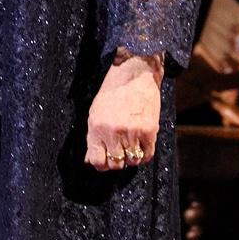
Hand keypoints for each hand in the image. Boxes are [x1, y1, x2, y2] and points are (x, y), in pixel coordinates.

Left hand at [85, 52, 164, 170]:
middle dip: (117, 161)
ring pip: (132, 161)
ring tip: (131, 145)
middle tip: (120, 151)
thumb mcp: (95, 114)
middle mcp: (113, 132)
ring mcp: (132, 132)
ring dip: (131, 157)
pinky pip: (147, 155)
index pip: (97, 162)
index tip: (105, 159)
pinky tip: (141, 144)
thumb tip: (90, 160)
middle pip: (115, 164)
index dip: (101, 164)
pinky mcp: (149, 130)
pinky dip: (144, 154)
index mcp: (97, 128)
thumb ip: (93, 138)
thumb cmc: (112, 93)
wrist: (135, 75)